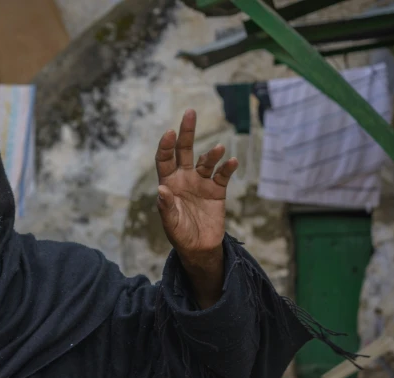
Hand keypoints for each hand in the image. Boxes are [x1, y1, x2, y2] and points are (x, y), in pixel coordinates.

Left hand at [154, 109, 237, 263]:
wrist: (200, 248)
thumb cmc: (180, 234)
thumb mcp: (170, 222)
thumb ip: (166, 206)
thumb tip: (161, 189)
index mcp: (169, 183)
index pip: (165, 159)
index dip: (166, 146)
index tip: (170, 133)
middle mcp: (185, 178)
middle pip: (185, 151)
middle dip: (187, 132)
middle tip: (190, 112)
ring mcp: (201, 182)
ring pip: (206, 161)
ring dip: (212, 154)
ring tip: (218, 149)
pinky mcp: (217, 190)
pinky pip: (223, 175)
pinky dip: (227, 167)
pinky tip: (231, 161)